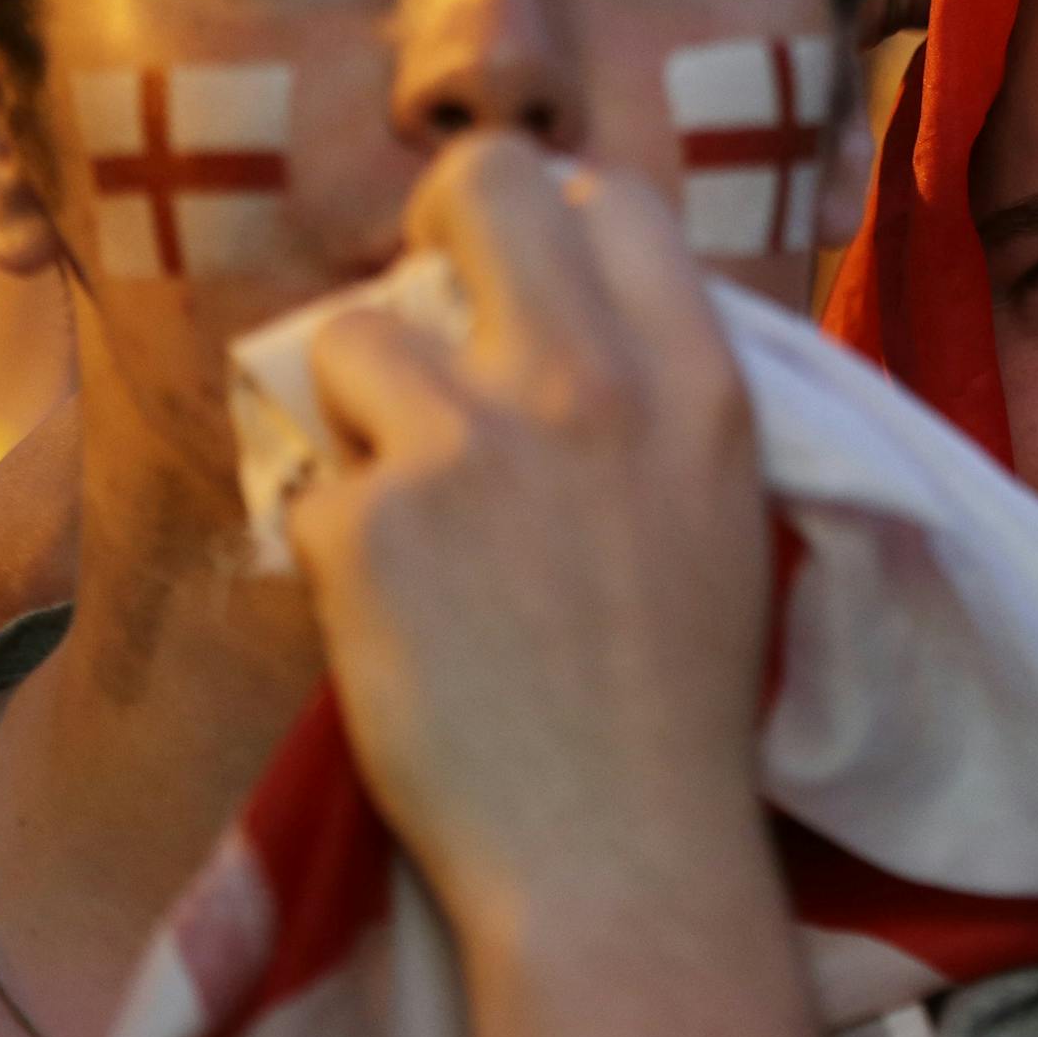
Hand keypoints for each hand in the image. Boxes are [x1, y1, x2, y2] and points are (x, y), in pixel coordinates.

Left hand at [286, 135, 773, 922]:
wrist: (619, 853)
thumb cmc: (680, 692)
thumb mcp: (721, 507)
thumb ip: (657, 391)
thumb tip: (560, 301)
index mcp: (696, 383)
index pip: (617, 202)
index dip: (559, 221)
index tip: (530, 275)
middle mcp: (588, 385)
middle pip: (483, 184)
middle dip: (440, 219)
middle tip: (427, 296)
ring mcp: (471, 446)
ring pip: (350, 334)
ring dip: (363, 409)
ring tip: (407, 501)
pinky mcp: (370, 523)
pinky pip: (316, 483)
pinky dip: (340, 541)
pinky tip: (398, 614)